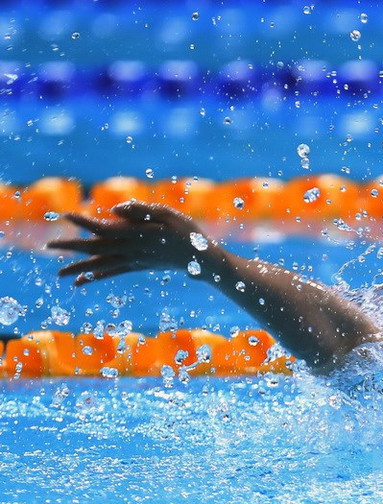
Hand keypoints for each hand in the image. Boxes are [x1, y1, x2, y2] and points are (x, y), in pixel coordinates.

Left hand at [47, 201, 212, 285]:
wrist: (201, 260)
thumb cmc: (187, 232)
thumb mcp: (168, 214)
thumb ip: (141, 210)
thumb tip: (114, 210)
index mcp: (137, 235)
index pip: (105, 228)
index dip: (85, 222)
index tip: (66, 216)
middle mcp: (131, 251)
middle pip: (96, 249)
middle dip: (72, 248)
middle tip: (48, 247)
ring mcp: (133, 261)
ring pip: (101, 266)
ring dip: (79, 269)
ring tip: (59, 275)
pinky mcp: (137, 267)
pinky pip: (112, 273)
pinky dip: (95, 277)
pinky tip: (80, 282)